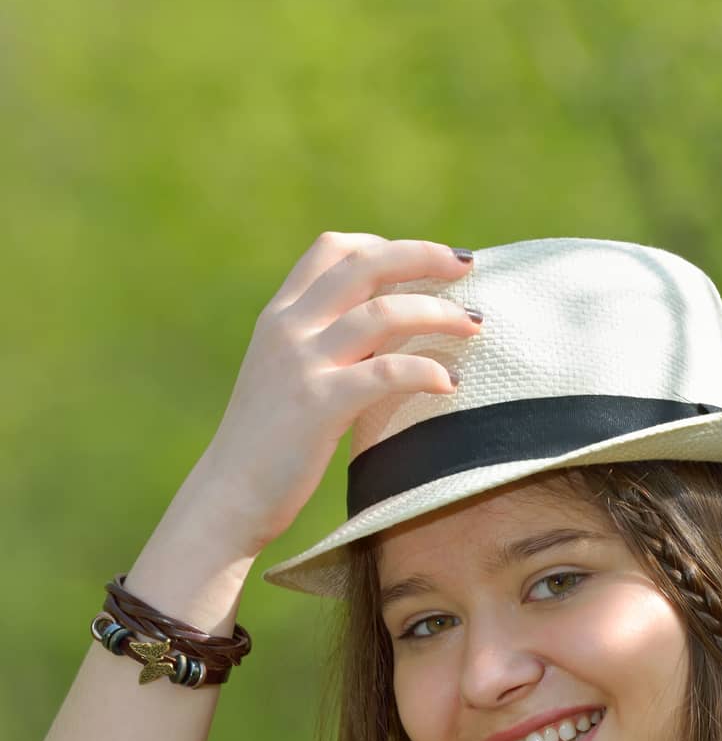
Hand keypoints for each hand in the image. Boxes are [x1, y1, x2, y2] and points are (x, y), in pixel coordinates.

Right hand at [193, 233, 481, 557]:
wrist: (227, 495)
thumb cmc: (265, 447)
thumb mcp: (284, 379)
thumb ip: (320, 349)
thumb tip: (380, 338)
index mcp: (279, 317)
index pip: (332, 250)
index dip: (382, 245)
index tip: (422, 260)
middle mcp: (289, 329)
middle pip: (365, 265)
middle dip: (423, 256)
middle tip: (467, 264)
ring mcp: (303, 364)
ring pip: (383, 313)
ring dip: (439, 313)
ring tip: (474, 324)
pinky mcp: (319, 406)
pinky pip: (386, 373)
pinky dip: (425, 370)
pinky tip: (450, 382)